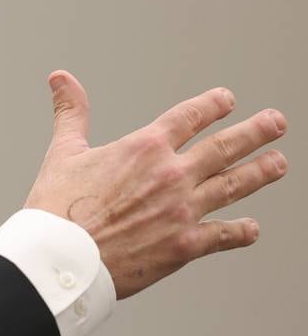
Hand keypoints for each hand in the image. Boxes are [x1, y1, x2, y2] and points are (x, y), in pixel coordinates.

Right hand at [25, 71, 288, 298]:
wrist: (62, 257)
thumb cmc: (57, 206)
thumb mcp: (63, 151)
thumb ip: (71, 113)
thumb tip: (61, 79)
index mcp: (144, 148)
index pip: (189, 117)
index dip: (212, 105)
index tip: (226, 100)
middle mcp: (172, 175)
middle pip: (224, 147)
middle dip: (255, 132)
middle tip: (276, 122)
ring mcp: (183, 211)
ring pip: (233, 185)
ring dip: (260, 172)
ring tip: (279, 163)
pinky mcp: (185, 245)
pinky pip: (223, 235)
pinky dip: (241, 232)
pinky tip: (252, 229)